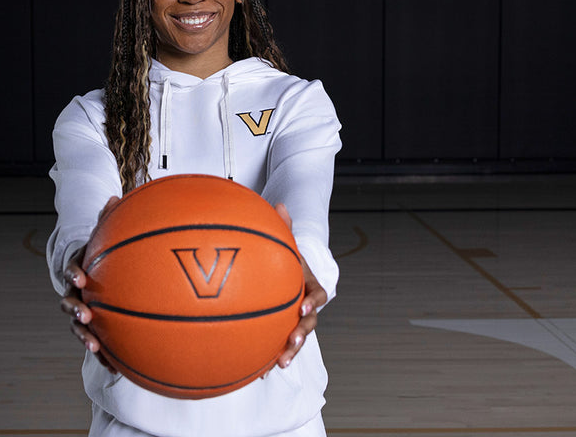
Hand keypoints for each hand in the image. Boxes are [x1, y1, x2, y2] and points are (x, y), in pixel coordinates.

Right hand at [58, 196, 120, 372]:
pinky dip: (103, 355)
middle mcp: (74, 293)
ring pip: (77, 327)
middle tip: (84, 316)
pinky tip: (116, 367)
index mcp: (77, 270)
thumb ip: (108, 220)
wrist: (94, 276)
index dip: (73, 274)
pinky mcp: (93, 328)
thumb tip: (115, 197)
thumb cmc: (102, 255)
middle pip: (68, 303)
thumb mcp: (104, 236)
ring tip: (95, 346)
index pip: (70, 270)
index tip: (81, 279)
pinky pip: (96, 343)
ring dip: (84, 336)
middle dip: (74, 311)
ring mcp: (81, 312)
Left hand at [274, 203, 326, 368]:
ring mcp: (294, 321)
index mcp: (308, 286)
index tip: (303, 307)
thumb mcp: (285, 242)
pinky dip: (269, 358)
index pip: (317, 295)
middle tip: (292, 343)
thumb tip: (280, 204)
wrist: (284, 273)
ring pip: (296, 339)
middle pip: (309, 324)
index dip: (312, 302)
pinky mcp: (281, 331)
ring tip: (278, 364)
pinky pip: (278, 345)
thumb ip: (283, 226)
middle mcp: (304, 307)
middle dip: (301, 335)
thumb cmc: (284, 258)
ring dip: (289, 352)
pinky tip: (257, 371)